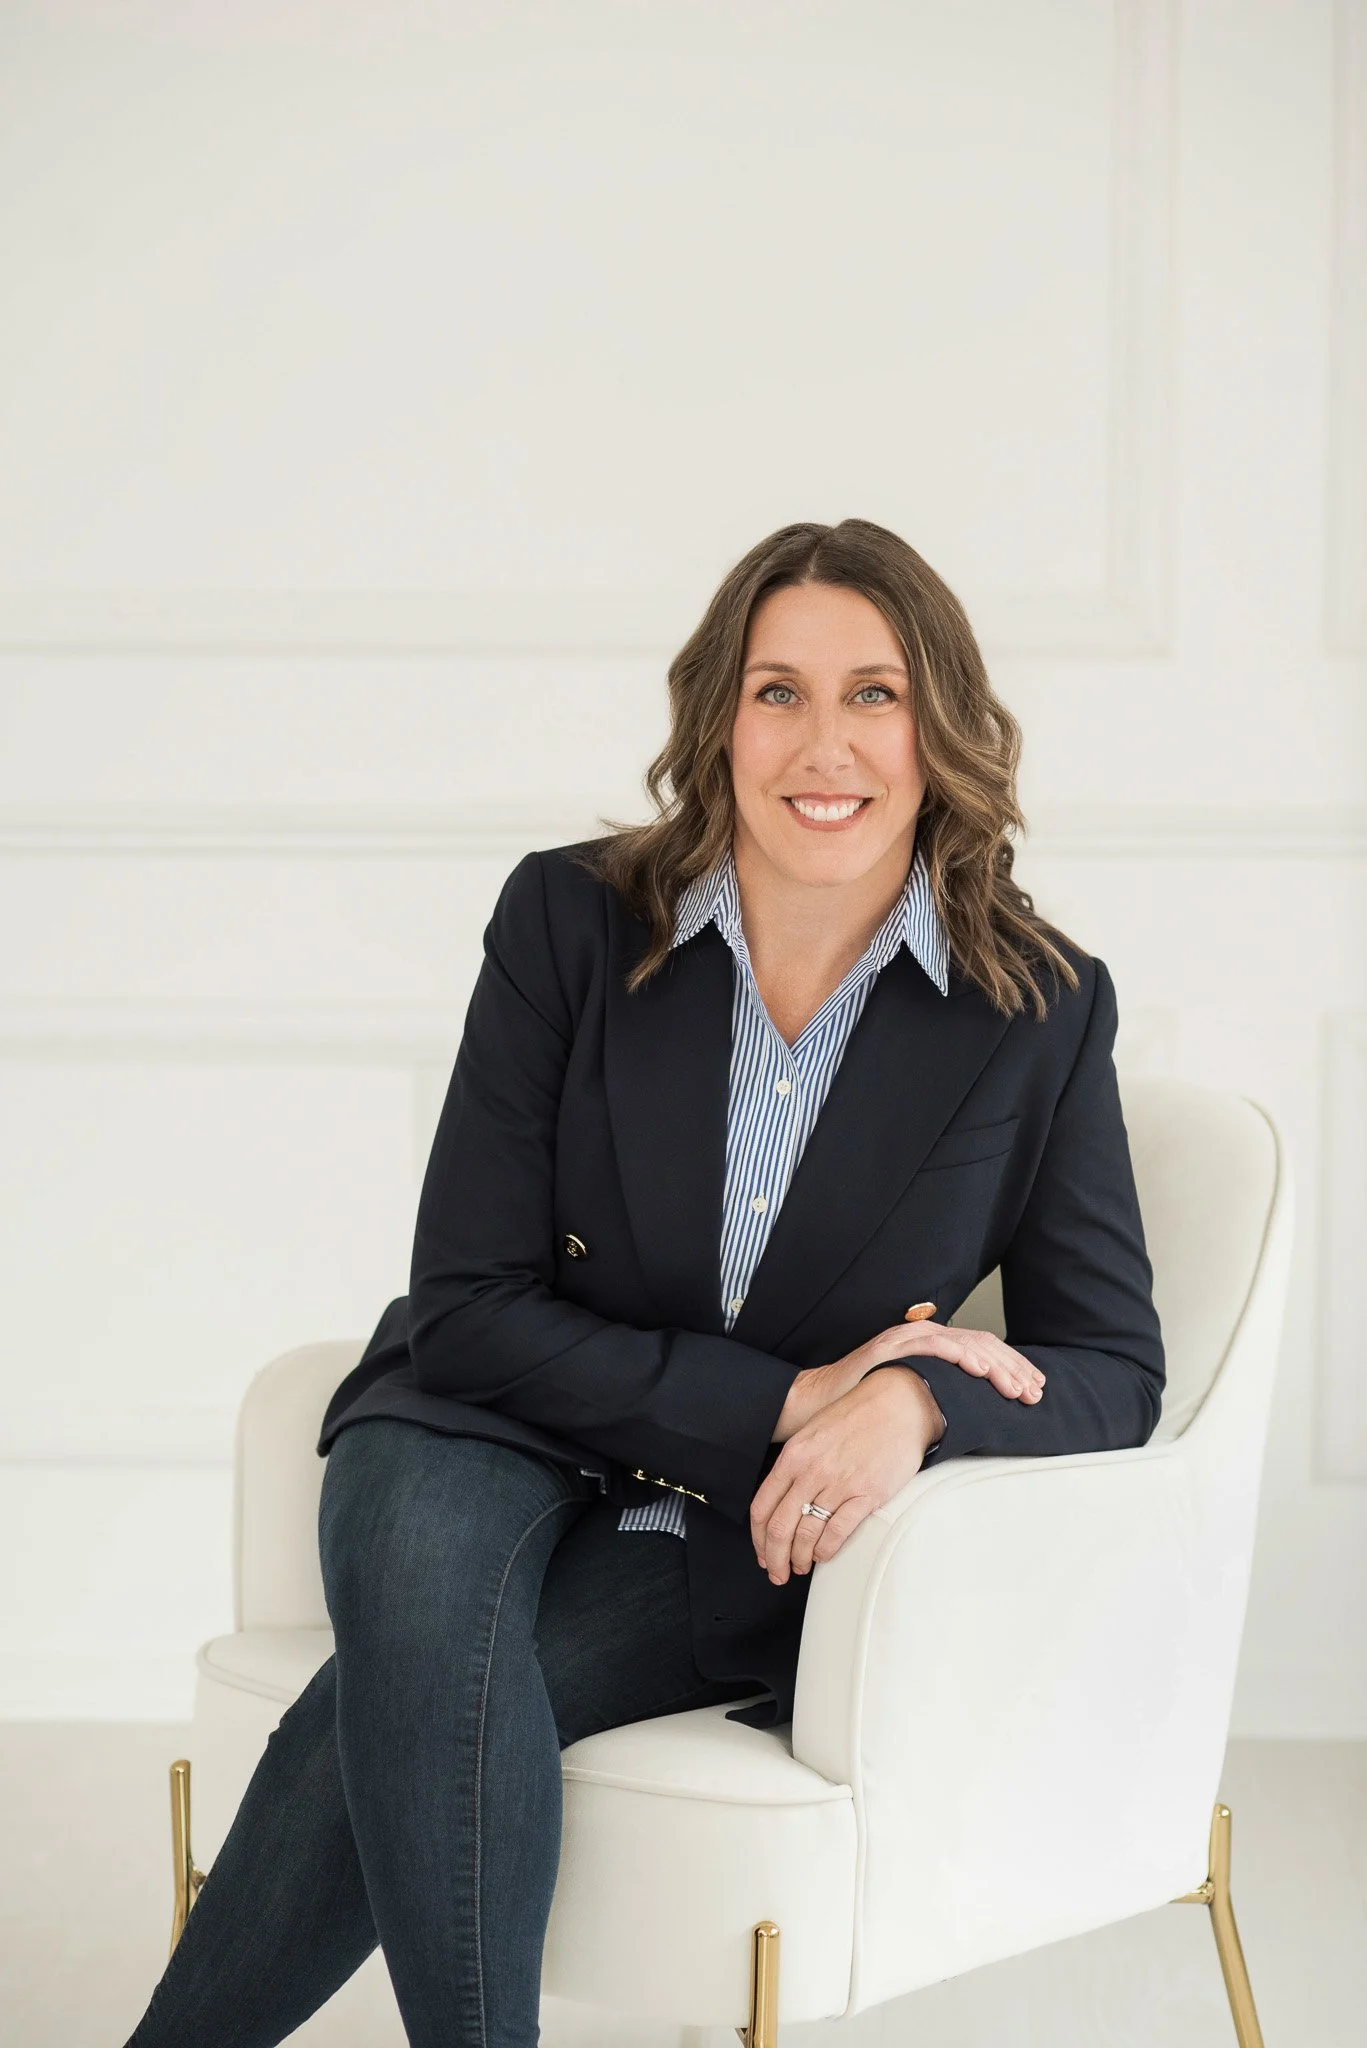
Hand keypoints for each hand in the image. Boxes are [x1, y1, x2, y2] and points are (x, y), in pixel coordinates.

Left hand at [751, 1367, 942, 1584]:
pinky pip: (837, 1532)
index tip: (762, 1553)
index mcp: (793, 1455)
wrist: (897, 1402)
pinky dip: (826, 1550)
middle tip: (777, 1573)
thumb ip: (796, 1463)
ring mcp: (838, 1483)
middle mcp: (811, 1471)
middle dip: (774, 1558)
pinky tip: (824, 1555)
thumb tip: (783, 1498)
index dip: (758, 1539)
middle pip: (780, 1528)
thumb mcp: (813, 1432)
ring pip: (806, 1535)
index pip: (762, 1507)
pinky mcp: (866, 1493)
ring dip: (800, 1558)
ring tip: (802, 1566)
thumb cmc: (857, 1415)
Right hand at [878, 1320, 1044, 1404]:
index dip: (1012, 1367)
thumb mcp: (914, 1398)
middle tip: (1034, 1393)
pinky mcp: (890, 1348)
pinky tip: (979, 1370)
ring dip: (995, 1366)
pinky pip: (932, 1345)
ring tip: (1016, 1387)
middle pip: (981, 1344)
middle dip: (1012, 1369)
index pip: (983, 1349)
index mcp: (933, 1347)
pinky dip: (959, 1355)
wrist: (819, 1402)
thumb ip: (942, 1396)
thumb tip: (979, 1413)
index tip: (1035, 1388)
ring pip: (963, 1343)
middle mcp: (924, 1336)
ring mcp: (906, 1339)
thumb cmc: (864, 1405)